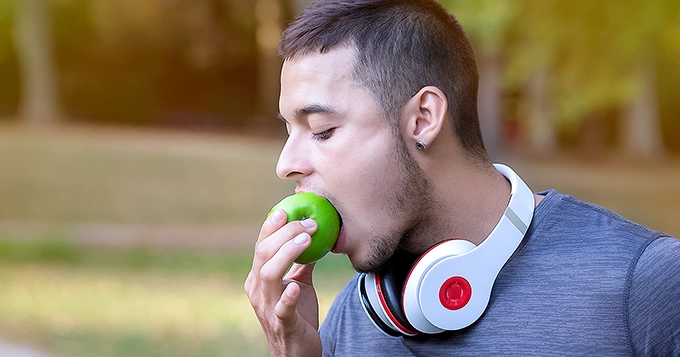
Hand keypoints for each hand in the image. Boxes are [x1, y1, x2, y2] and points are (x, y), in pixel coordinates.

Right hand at [244, 209, 322, 356]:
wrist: (298, 352)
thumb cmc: (298, 315)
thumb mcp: (299, 283)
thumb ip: (301, 262)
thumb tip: (312, 234)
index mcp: (259, 278)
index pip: (261, 246)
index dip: (271, 227)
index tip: (286, 210)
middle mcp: (257, 290)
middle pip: (264, 254)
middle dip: (285, 234)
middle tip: (308, 222)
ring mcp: (267, 307)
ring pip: (269, 275)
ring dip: (287, 253)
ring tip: (306, 240)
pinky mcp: (282, 323)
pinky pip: (282, 308)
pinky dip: (287, 295)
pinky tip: (295, 286)